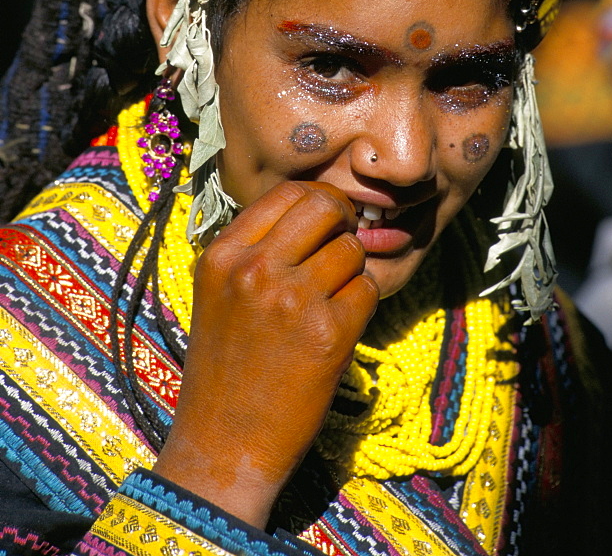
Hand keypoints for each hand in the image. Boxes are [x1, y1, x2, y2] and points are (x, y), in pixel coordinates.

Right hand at [153, 181, 378, 527]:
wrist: (223, 445)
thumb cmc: (224, 369)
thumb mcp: (219, 294)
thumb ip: (255, 250)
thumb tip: (312, 210)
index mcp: (223, 255)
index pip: (288, 193)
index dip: (319, 200)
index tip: (327, 219)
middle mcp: (254, 268)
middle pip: (325, 207)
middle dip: (344, 221)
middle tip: (345, 243)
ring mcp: (292, 298)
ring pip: (352, 249)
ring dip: (353, 270)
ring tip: (335, 298)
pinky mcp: (327, 332)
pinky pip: (367, 290)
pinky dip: (362, 305)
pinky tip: (341, 327)